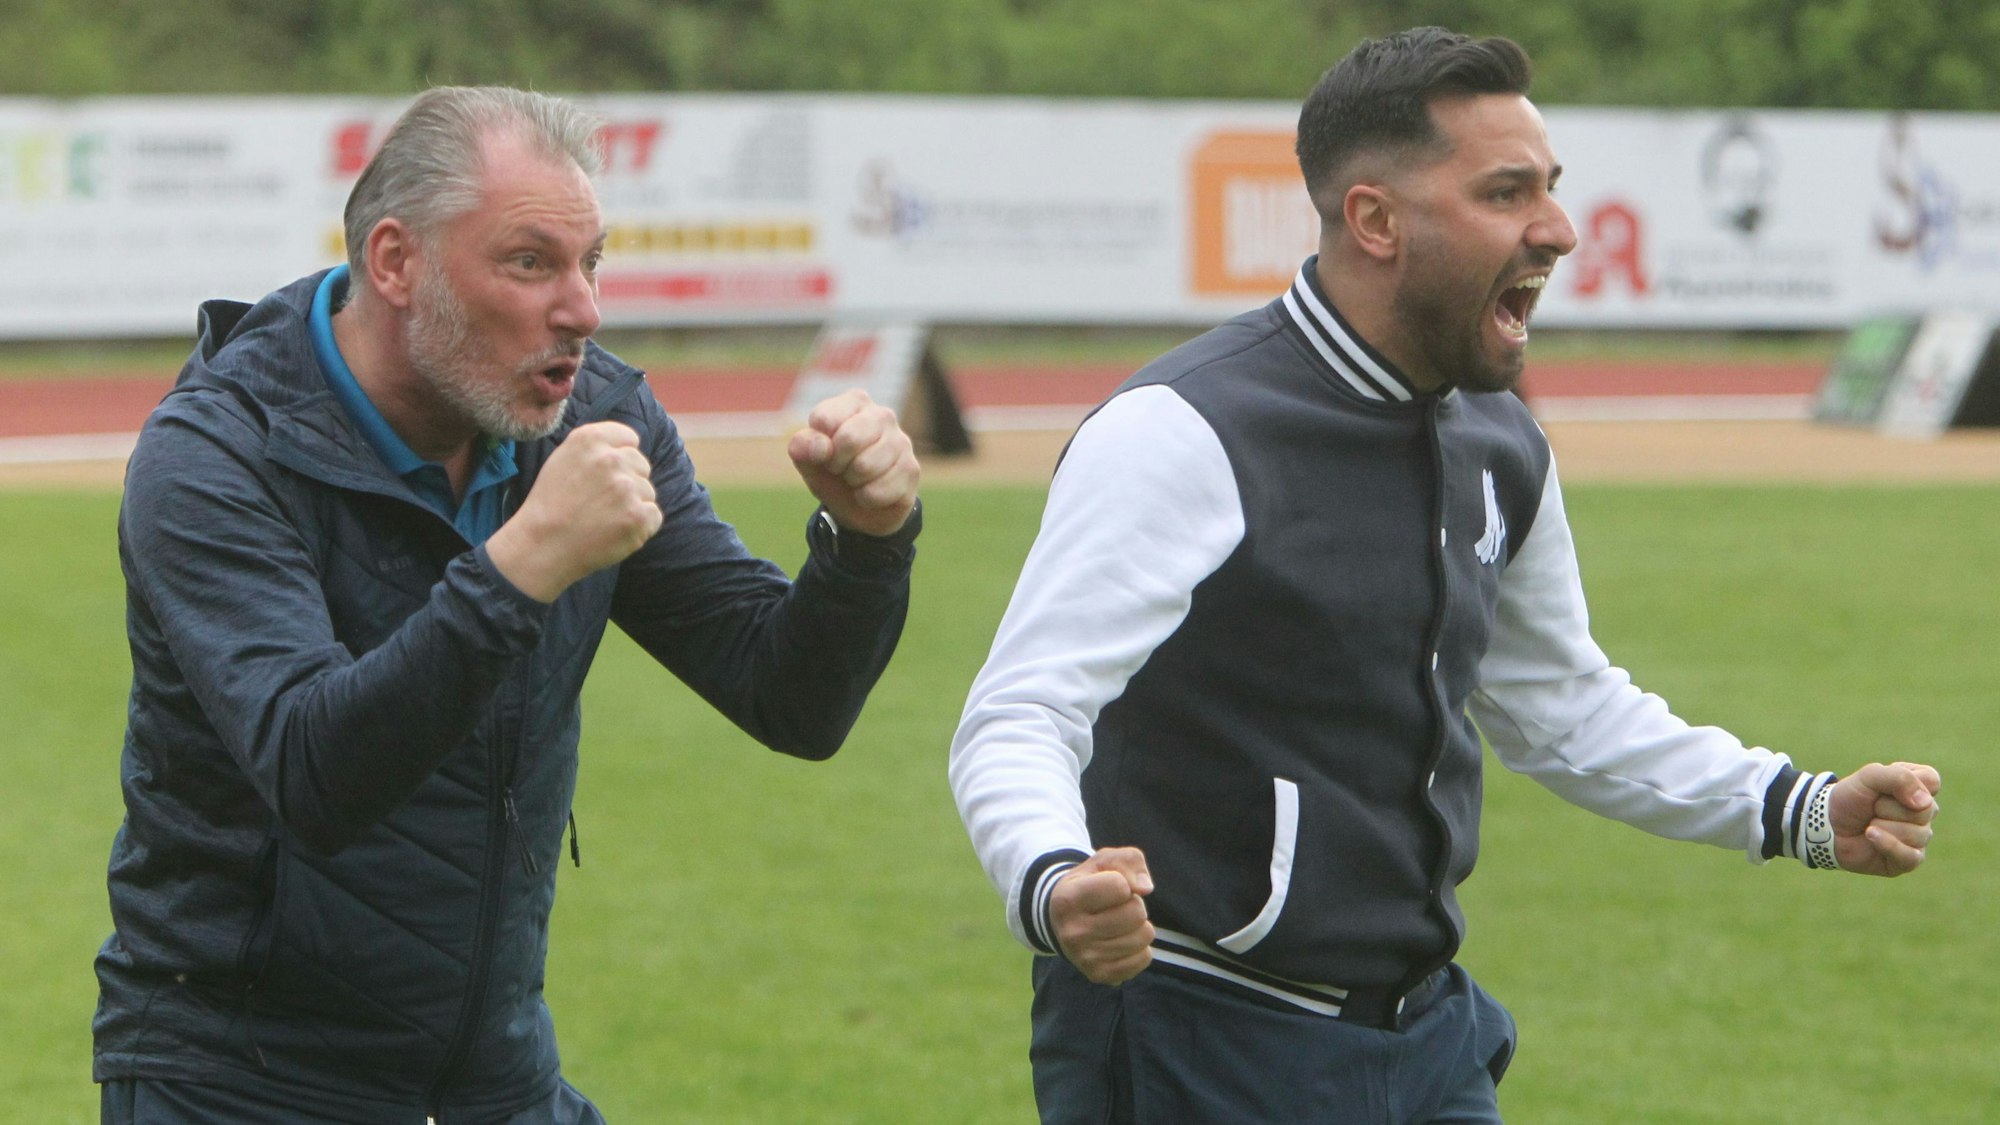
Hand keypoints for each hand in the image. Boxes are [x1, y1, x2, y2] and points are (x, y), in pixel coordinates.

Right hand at [486, 421, 662, 601]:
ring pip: (648, 491)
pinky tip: (614, 531)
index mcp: (590, 439)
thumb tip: (627, 447)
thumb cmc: (551, 505)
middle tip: (601, 502)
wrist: (542, 546)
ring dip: (633, 505)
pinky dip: (640, 527)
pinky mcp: (639, 516)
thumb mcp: (563, 459)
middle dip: (628, 481)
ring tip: (603, 518)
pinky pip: (653, 516)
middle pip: (641, 465)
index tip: (608, 475)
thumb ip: (596, 448)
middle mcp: (611, 459)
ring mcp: (627, 488)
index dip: (621, 457)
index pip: (628, 438)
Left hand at [787, 390, 920, 537]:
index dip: (818, 446)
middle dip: (837, 464)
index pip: (825, 419)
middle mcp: (882, 415)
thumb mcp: (808, 459)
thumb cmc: (832, 472)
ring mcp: (901, 441)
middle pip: (849, 439)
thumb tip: (821, 446)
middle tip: (840, 468)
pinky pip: (878, 490)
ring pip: (865, 467)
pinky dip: (867, 499)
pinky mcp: (911, 469)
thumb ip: (803, 446)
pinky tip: (872, 492)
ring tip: (857, 479)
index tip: (824, 452)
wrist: (860, 506)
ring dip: (853, 482)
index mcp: (854, 402)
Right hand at [1050, 847, 1154, 984]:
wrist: (1064, 920)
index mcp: (1067, 900)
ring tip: (1118, 923)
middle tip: (1116, 907)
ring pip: (1144, 936)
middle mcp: (1072, 932)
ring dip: (1138, 925)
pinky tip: (1120, 940)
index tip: (1107, 886)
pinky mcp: (1099, 975)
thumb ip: (1129, 860)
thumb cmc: (1091, 884)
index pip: (1120, 886)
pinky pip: (1144, 958)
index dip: (1122, 882)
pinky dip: (1140, 947)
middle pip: (1136, 912)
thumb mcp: (1104, 861)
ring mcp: (1085, 958)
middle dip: (1134, 904)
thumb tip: (1145, 889)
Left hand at [1829, 761, 1940, 876]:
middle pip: (1925, 810)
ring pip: (1918, 833)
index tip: (1882, 786)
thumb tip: (1924, 803)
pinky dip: (1887, 844)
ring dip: (1883, 825)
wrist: (1826, 825)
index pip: (1931, 780)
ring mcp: (1918, 838)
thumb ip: (1898, 777)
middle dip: (1888, 807)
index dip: (1905, 782)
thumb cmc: (1849, 799)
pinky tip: (1870, 835)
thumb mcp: (1868, 776)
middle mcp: (1923, 813)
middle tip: (1871, 808)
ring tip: (1869, 824)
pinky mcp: (1908, 860)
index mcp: (1918, 788)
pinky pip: (1911, 856)